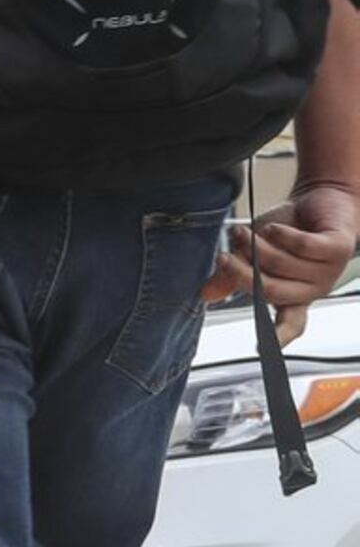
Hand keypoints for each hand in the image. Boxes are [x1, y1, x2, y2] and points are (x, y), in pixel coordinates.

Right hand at [205, 184, 356, 345]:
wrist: (320, 197)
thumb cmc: (288, 228)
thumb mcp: (252, 253)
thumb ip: (232, 274)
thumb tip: (206, 295)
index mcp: (295, 295)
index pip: (291, 322)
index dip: (278, 336)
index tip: (263, 349)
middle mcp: (314, 288)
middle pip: (272, 290)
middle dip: (243, 273)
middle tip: (223, 257)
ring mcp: (329, 270)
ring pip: (285, 265)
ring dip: (258, 245)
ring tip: (248, 232)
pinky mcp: (339, 248)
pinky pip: (303, 246)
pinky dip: (282, 234)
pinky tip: (276, 228)